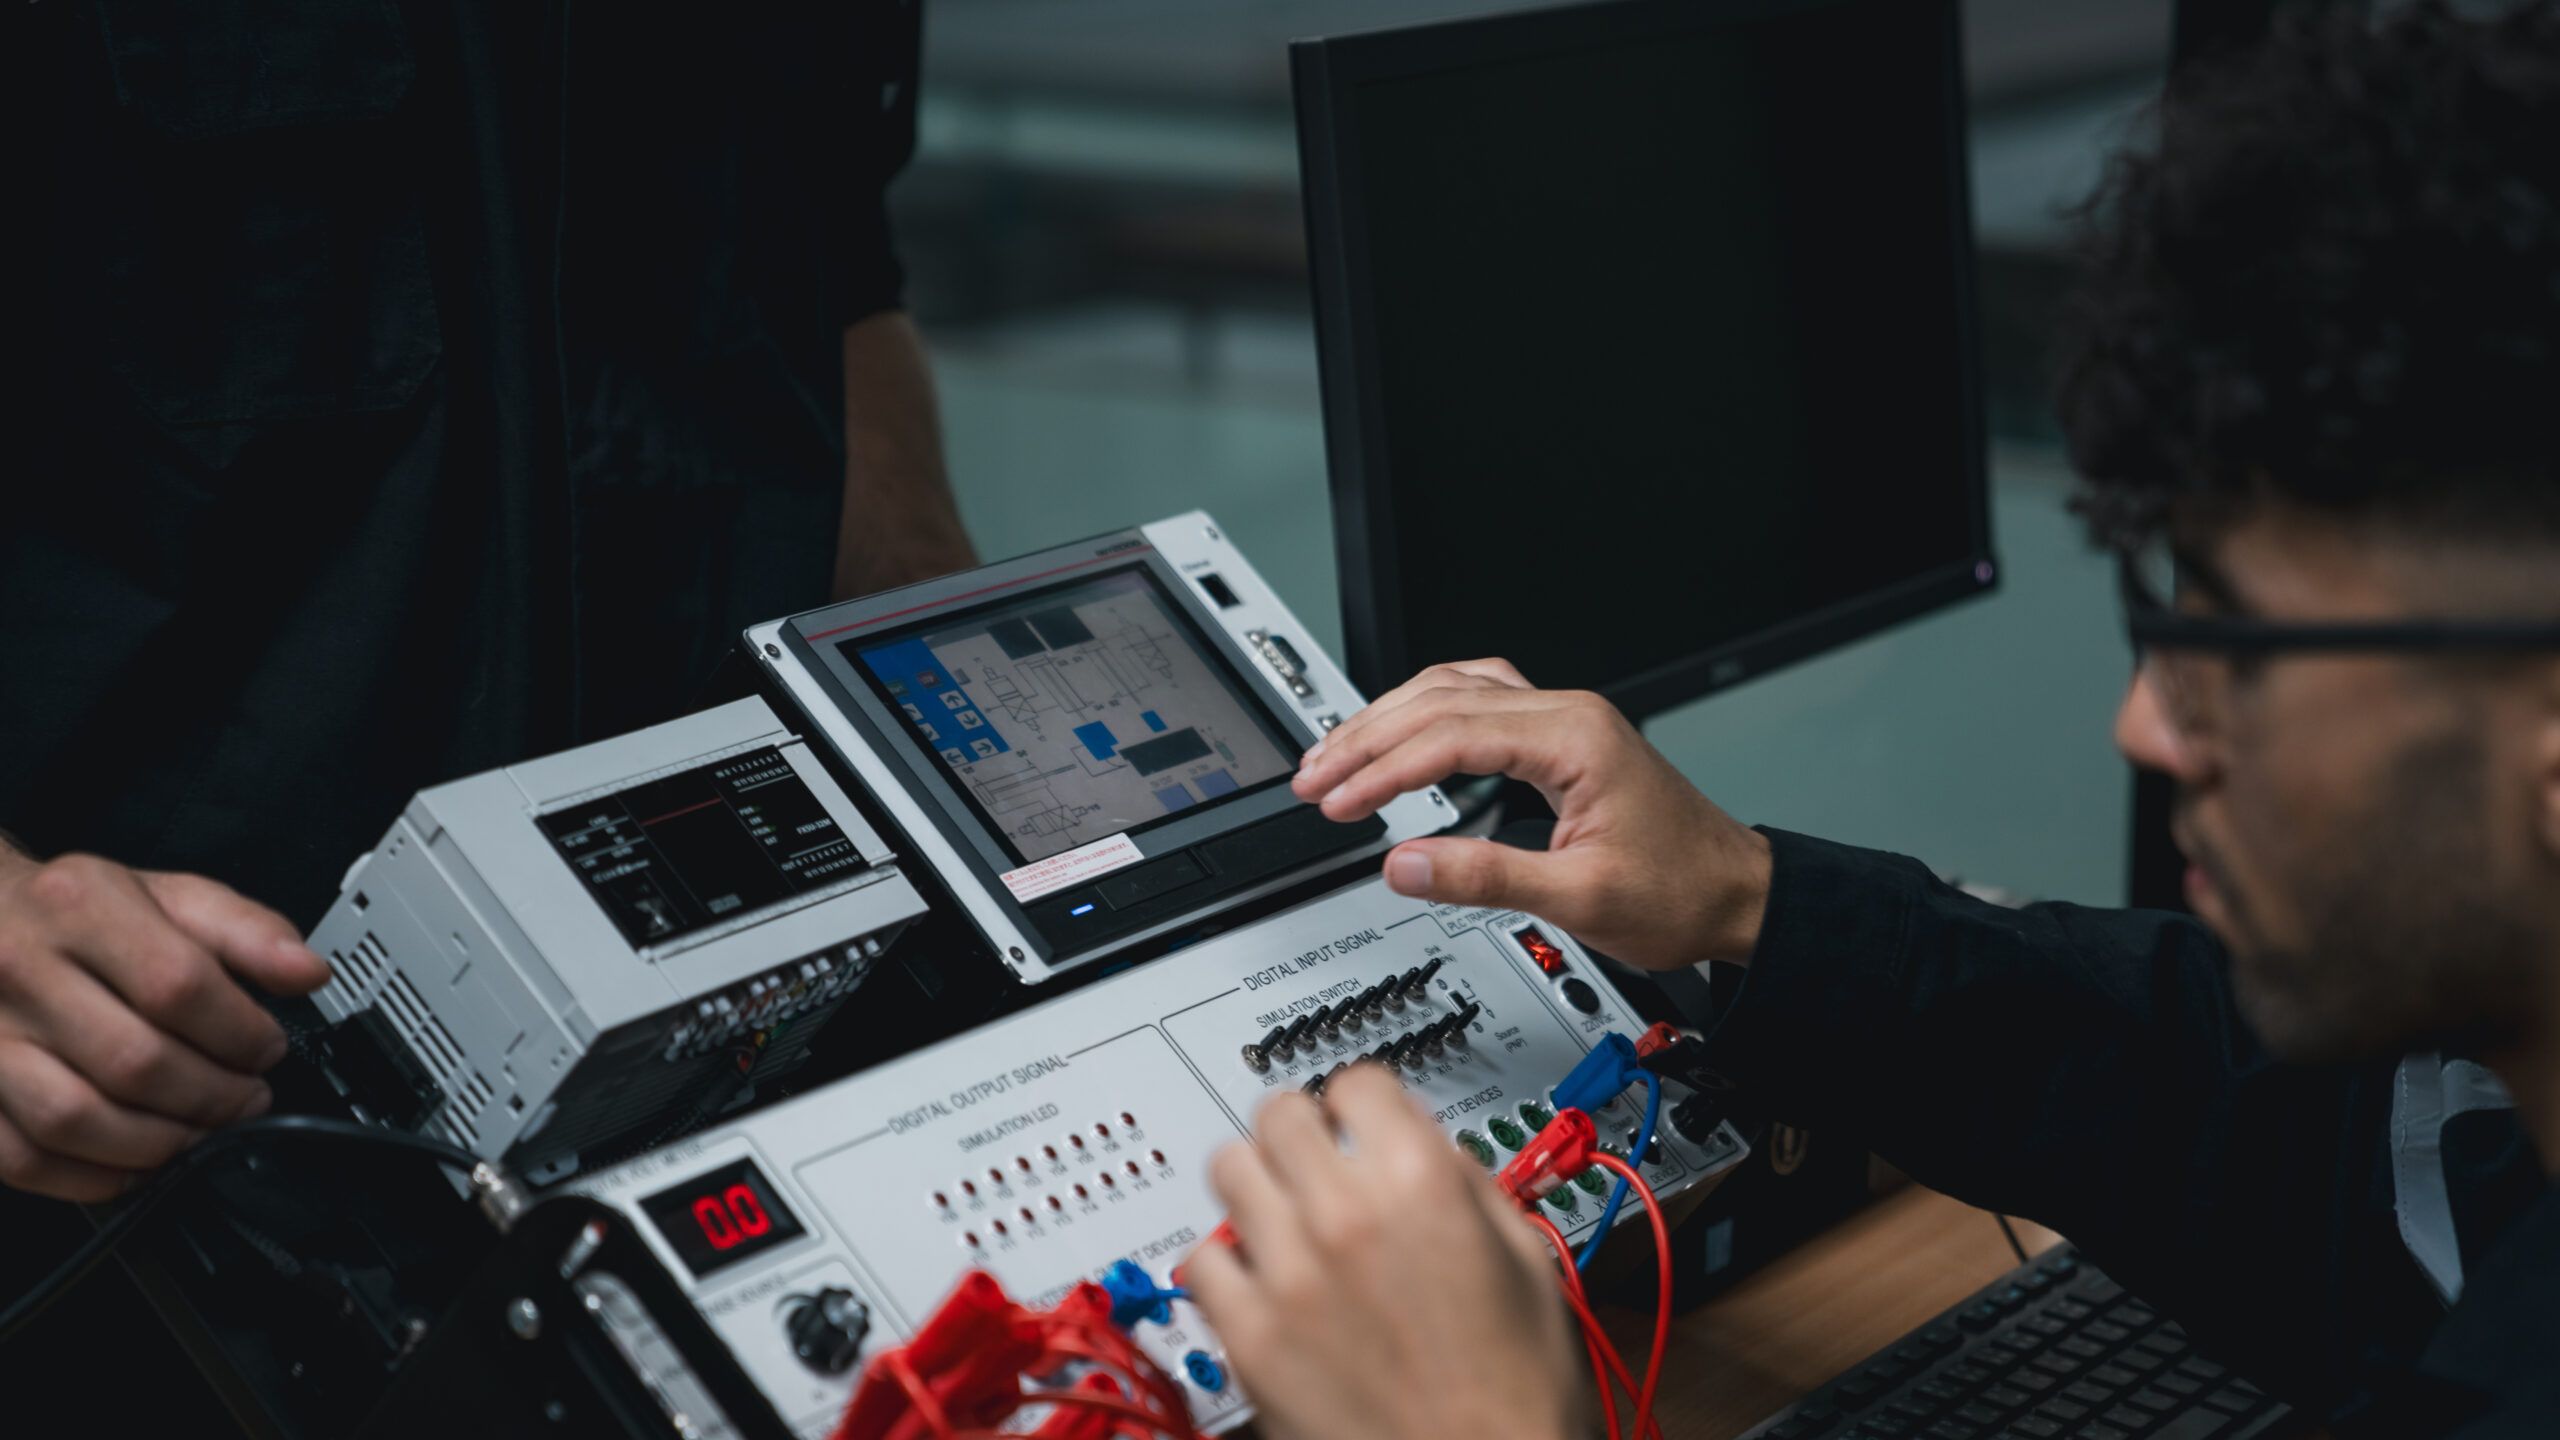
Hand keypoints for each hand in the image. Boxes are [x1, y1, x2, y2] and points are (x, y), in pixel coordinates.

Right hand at [0, 850, 330, 1200]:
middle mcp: (18, 967)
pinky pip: (23, 1157)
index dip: (241, 1032)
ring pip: (76, 1118)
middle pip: (134, 1061)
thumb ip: (245, 930)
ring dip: (158, 1144)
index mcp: (78, 905)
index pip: (178, 985)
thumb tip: (308, 973)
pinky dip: (90, 1176)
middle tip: (246, 1099)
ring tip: (200, 1133)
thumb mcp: (165, 895)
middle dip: (213, 1096)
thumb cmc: (74, 914)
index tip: (269, 1049)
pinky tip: (135, 1163)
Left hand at [1185, 1065, 1583, 1439]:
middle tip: (1314, 1159)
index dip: (1364, 1103)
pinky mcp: (1250, 1337)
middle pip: (1279, 1113)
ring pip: (1228, 1169)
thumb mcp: (1528, 1261)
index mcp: (1422, 1184)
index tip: (1360, 1121)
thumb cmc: (1517, 1395)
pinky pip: (1201, 1261)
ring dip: (1257, 1183)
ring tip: (1282, 1214)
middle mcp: (1345, 1215)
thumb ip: (1468, 1186)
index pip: (1357, 1083)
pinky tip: (1259, 1280)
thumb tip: (1427, 1149)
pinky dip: (1225, 1263)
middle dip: (1302, 1130)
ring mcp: (1288, 1275)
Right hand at [1292, 658, 1773, 968]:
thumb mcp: (1578, 899)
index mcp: (1574, 740)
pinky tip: (1399, 728)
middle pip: (1442, 699)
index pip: (1451, 736)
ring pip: (1456, 689)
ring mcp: (1566, 719)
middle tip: (1313, 778)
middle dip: (1368, 737)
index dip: (1383, 769)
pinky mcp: (1562, 737)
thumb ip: (1484, 878)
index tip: (1337, 801)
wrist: (1736, 894)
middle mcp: (1568, 714)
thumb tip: (1403, 865)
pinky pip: (1479, 699)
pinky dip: (1427, 713)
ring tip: (1335, 754)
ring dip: (1389, 718)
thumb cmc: (1680, 892)